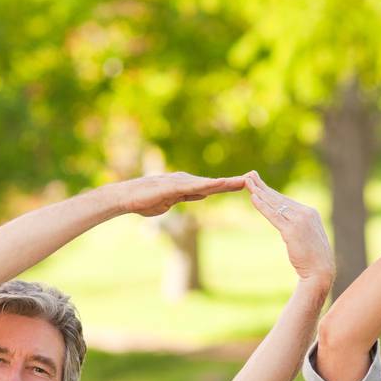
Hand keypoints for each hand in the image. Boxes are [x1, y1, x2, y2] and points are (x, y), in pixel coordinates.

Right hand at [119, 171, 244, 217]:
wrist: (126, 198)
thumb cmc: (144, 201)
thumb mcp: (170, 202)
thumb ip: (185, 197)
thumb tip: (201, 194)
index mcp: (185, 186)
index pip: (211, 187)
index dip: (228, 186)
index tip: (244, 186)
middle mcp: (185, 181)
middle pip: (214, 182)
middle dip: (233, 182)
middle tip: (253, 179)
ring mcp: (180, 182)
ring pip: (208, 182)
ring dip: (225, 182)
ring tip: (243, 181)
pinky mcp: (173, 186)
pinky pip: (195, 186)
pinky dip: (209, 185)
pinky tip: (220, 185)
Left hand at [244, 170, 334, 287]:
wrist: (321, 272)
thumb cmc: (314, 260)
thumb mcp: (307, 238)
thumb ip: (298, 228)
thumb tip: (288, 227)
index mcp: (311, 213)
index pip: (287, 200)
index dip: (271, 192)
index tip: (260, 185)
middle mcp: (306, 213)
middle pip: (279, 198)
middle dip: (263, 186)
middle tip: (249, 175)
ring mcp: (299, 221)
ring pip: (275, 204)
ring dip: (259, 192)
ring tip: (247, 182)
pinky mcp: (292, 231)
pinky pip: (274, 215)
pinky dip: (262, 206)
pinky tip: (253, 198)